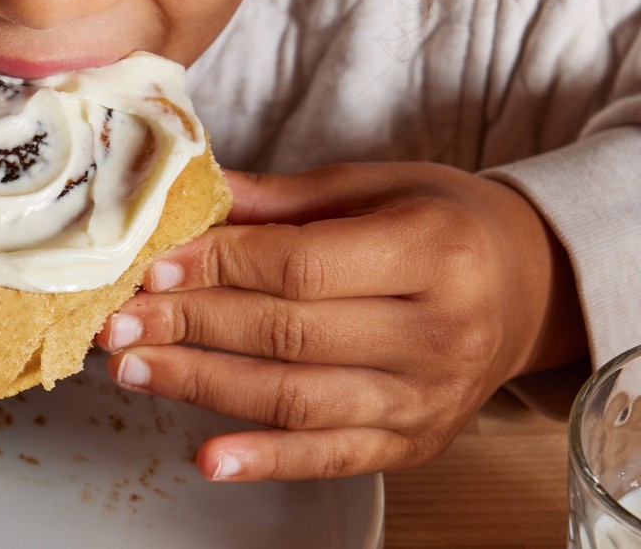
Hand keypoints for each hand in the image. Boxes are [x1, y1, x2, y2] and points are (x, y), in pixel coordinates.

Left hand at [95, 163, 585, 481]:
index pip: (300, 267)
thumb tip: (193, 191)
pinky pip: (330, 456)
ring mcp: (428, 398)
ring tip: (132, 368)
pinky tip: (207, 457)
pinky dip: (265, 460)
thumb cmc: (443, 224)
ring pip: (295, 398)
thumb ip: (282, 199)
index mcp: (433, 251)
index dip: (218, 266)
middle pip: (287, 334)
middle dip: (189, 325)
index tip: (154, 263)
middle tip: (120, 319)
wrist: (527, 285)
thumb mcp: (375, 186)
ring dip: (201, 385)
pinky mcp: (414, 443)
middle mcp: (439, 332)